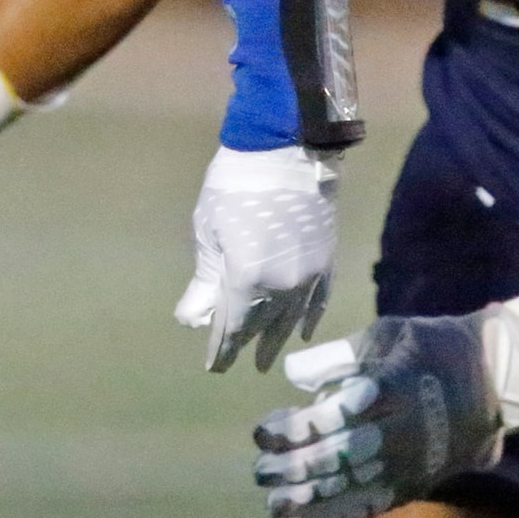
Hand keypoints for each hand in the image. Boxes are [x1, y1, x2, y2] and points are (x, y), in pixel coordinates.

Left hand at [174, 145, 337, 371]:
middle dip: (246, 346)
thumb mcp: (208, 232)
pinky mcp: (326, 261)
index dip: (222, 348)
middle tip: (236, 366)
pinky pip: (319, 301)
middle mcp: (281, 286)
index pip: (232, 326)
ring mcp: (308, 276)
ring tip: (268, 359)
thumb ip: (204, 281)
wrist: (285, 150)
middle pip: (261, 326)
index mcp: (246, 278)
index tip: (213, 367)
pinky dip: (311, 319)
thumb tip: (192, 320)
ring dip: (277, 339)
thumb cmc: (233, 186)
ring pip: (292, 319)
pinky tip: (305, 333)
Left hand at [253, 306, 518, 517]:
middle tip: (259, 469)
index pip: (336, 415)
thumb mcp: (388, 334)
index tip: (262, 429)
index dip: (295, 428)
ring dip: (308, 498)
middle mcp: (401, 431)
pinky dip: (339, 515)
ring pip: (353, 488)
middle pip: (340, 457)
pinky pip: (374, 504)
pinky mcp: (415, 481)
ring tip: (273, 502)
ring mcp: (410, 462)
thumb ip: (337, 356)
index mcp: (393, 387)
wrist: (495, 382)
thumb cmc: (430, 348)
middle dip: (294, 467)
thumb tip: (291, 375)